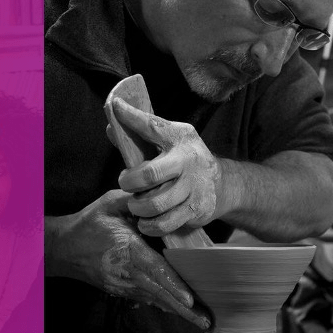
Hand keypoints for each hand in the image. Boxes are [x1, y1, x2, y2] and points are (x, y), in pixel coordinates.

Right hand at [54, 189, 210, 329]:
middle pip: (159, 293)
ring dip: (177, 310)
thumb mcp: (109, 203)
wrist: (63, 248)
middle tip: (206, 320)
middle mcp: (126, 272)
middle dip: (183, 308)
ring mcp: (122, 284)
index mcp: (126, 249)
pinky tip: (181, 310)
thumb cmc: (88, 224)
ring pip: (155, 299)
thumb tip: (159, 195)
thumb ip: (134, 201)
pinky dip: (164, 304)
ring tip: (201, 319)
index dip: (173, 285)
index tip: (190, 299)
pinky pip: (147, 298)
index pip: (154, 269)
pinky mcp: (121, 290)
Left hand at [111, 98, 221, 235]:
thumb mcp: (168, 141)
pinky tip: (145, 220)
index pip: (152, 126)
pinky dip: (150, 225)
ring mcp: (194, 187)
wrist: (221, 184)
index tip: (115, 107)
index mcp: (179, 137)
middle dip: (129, 182)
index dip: (131, 117)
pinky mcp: (197, 210)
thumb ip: (140, 135)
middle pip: (149, 174)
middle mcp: (188, 160)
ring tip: (135, 204)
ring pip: (155, 203)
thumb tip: (111, 127)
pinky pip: (166, 223)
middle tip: (126, 183)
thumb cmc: (184, 159)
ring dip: (138, 206)